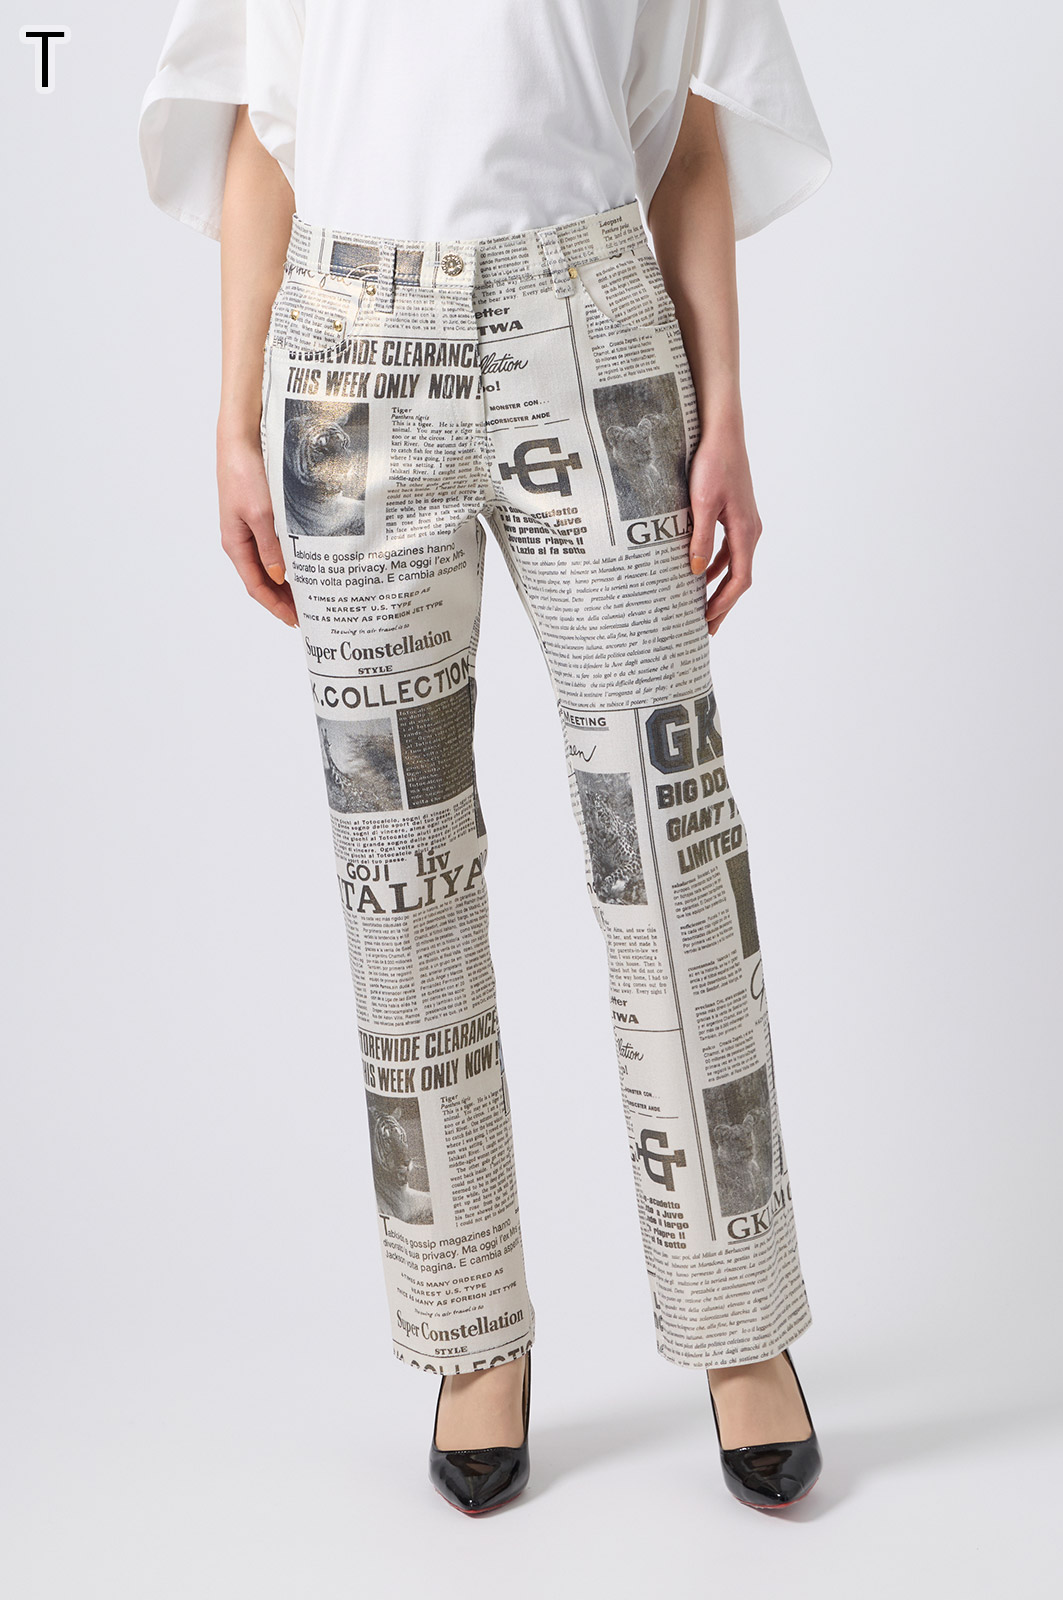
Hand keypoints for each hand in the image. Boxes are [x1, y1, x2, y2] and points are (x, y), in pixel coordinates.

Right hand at [216, 424, 297, 627]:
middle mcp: (241, 541)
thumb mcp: (262, 514)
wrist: (240, 441)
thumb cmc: (245, 474)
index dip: (275, 606)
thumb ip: (271, 547)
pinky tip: (303, 565)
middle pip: (263, 580)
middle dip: (283, 599)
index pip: (255, 586)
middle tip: (308, 614)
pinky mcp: (260, 518)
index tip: (294, 620)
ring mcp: (250, 530)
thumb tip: (280, 577)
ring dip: (287, 582)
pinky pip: (274, 548)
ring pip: (270, 566)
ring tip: (308, 596)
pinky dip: (288, 561)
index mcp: (235, 544)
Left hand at [687, 421, 762, 636]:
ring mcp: (744, 522)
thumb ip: (700, 539)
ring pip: (733, 565)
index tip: (709, 622)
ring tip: (701, 607)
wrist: (721, 431)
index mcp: (746, 531)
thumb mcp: (702, 504)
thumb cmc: (713, 463)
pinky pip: (728, 549)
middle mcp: (750, 530)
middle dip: (723, 604)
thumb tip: (695, 572)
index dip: (724, 604)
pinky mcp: (735, 513)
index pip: (740, 580)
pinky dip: (715, 566)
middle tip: (706, 628)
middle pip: (739, 577)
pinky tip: (699, 573)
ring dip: (718, 587)